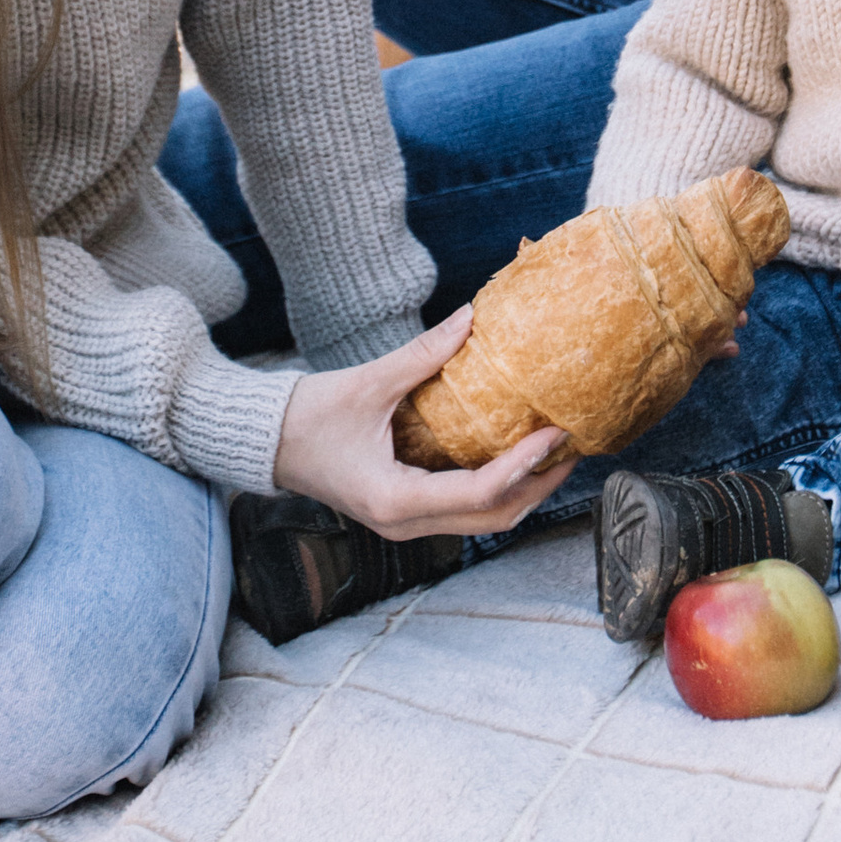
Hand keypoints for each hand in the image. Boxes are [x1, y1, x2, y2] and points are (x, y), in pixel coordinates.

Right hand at [270, 306, 574, 540]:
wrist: (267, 442)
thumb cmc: (307, 416)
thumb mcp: (368, 383)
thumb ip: (423, 355)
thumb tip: (471, 318)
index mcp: (395, 500)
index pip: (479, 493)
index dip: (524, 465)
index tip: (555, 433)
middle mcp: (405, 523)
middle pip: (492, 518)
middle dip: (539, 485)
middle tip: (574, 446)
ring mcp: (405, 523)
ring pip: (482, 521)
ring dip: (523, 490)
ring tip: (556, 453)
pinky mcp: (405, 510)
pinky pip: (464, 509)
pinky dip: (498, 488)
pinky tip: (516, 456)